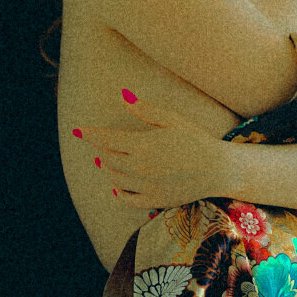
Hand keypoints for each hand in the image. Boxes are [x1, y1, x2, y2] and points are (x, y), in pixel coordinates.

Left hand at [78, 92, 222, 209]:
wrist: (218, 170)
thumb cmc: (197, 140)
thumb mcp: (172, 119)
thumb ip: (145, 110)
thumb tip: (123, 96)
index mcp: (143, 145)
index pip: (106, 140)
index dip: (90, 134)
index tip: (78, 130)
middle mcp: (140, 168)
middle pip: (108, 159)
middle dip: (100, 150)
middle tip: (99, 144)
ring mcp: (146, 187)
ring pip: (116, 179)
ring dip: (108, 169)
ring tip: (105, 161)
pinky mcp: (154, 201)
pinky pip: (128, 199)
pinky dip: (119, 192)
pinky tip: (117, 186)